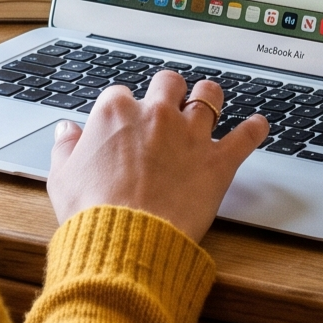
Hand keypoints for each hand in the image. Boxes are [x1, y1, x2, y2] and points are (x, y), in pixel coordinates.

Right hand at [47, 69, 268, 242]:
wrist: (126, 239)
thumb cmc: (92, 212)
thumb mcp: (62, 177)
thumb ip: (66, 148)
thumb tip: (67, 131)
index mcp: (116, 113)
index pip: (120, 95)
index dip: (124, 109)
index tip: (125, 123)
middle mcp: (156, 115)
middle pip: (168, 83)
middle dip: (169, 91)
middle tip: (169, 103)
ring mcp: (190, 135)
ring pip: (209, 96)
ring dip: (210, 96)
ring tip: (210, 99)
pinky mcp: (217, 162)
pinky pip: (245, 137)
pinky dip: (255, 129)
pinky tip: (260, 125)